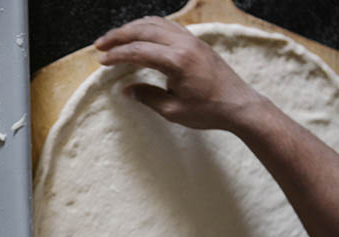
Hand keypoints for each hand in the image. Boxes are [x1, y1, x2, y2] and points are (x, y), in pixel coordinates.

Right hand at [95, 16, 266, 130]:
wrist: (239, 105)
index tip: (102, 61)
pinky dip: (148, 27)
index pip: (139, 51)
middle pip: (144, 30)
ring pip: (155, 23)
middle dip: (118, 35)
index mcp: (177, 61)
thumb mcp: (173, 110)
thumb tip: (126, 89)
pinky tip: (140, 35)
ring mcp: (191, 40)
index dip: (117, 55)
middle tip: (100, 45)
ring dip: (133, 28)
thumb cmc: (208, 111)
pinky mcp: (195, 42)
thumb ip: (147, 96)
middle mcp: (184, 44)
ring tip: (115, 38)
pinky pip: (167, 26)